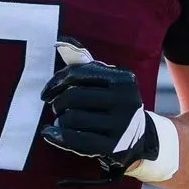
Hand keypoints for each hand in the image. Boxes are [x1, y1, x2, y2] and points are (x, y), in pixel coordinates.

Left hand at [39, 41, 158, 176]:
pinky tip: (49, 133)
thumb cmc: (114, 104)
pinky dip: (59, 136)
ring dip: (60, 120)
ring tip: (63, 121)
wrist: (141, 138)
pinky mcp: (114, 146)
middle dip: (58, 103)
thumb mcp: (107, 81)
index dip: (56, 82)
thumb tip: (61, 42)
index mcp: (122, 79)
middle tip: (56, 108)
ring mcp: (121, 125)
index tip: (46, 93)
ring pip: (73, 118)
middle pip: (73, 96)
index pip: (78, 73)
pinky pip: (78, 140)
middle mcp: (125, 100)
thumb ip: (84, 63)